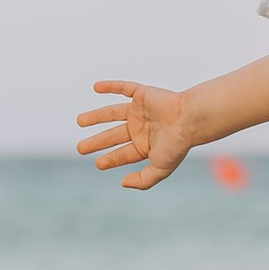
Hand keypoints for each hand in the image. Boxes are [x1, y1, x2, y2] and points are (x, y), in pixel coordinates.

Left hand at [75, 78, 195, 190]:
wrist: (188, 118)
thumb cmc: (177, 144)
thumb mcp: (160, 169)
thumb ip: (143, 180)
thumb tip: (123, 183)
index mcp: (146, 145)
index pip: (123, 154)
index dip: (110, 159)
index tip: (98, 164)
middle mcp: (141, 128)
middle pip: (113, 135)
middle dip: (97, 142)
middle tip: (80, 148)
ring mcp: (141, 111)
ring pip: (112, 113)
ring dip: (96, 116)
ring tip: (80, 121)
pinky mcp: (142, 94)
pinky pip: (124, 88)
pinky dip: (110, 86)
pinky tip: (96, 87)